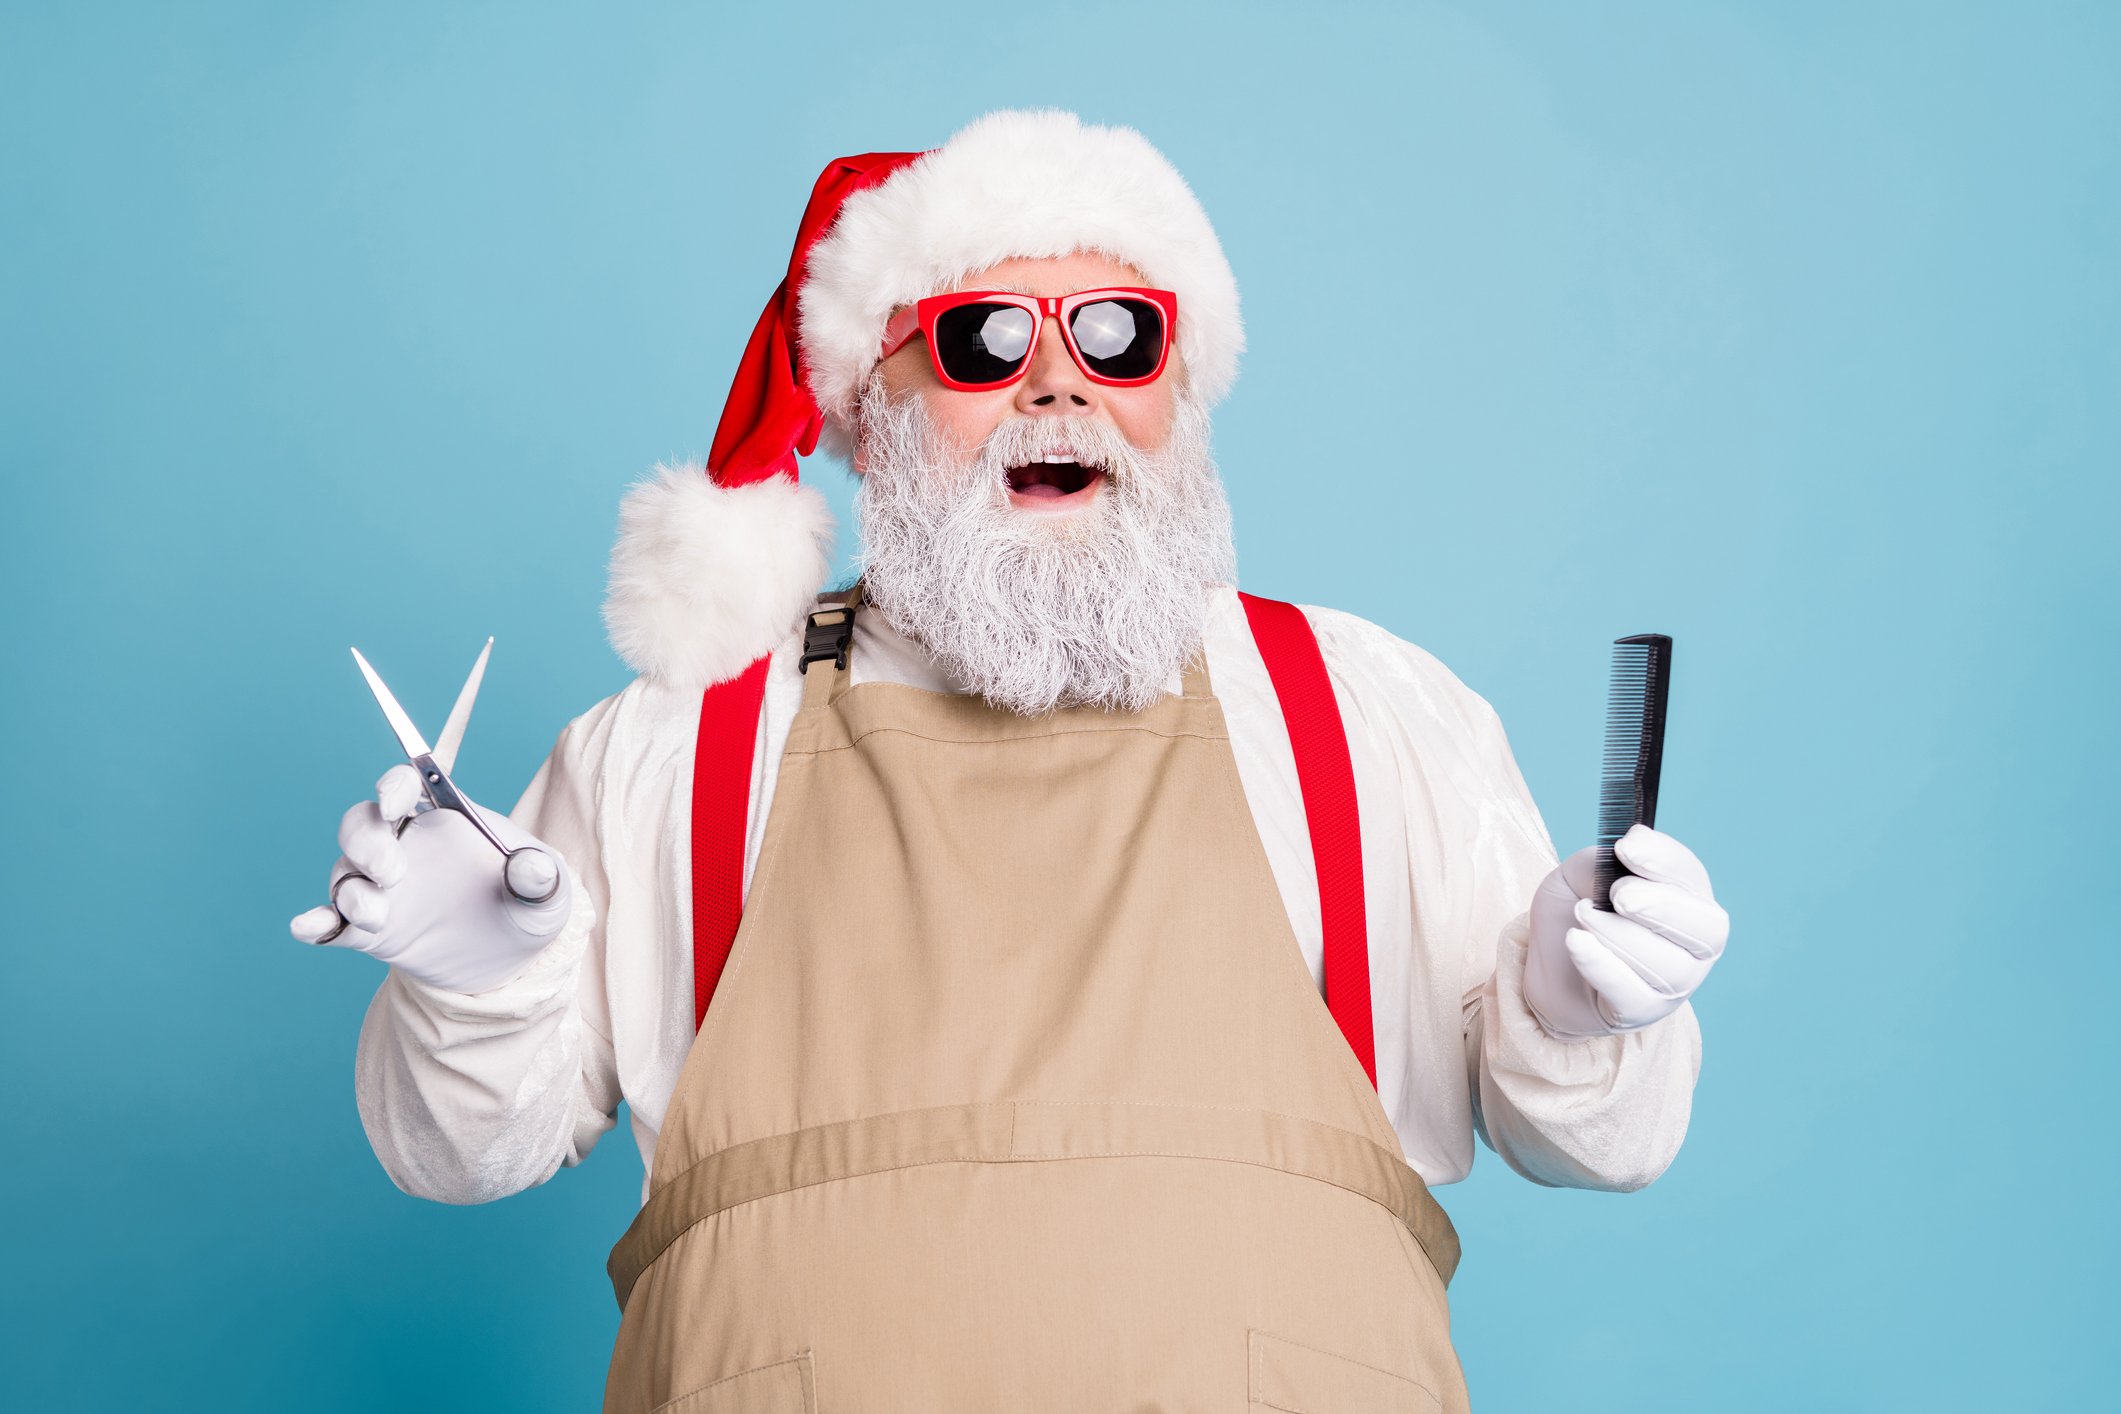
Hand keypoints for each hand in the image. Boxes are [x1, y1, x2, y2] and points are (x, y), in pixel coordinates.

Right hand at [290, 764, 574, 993]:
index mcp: (444, 818)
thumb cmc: (531, 906)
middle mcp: (405, 845)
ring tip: (375, 915)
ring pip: (346, 872)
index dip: (394, 786)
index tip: (395, 802)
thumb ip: (540, 877)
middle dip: (366, 840)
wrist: (513, 960)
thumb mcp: (548, 894)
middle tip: (390, 870)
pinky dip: (316, 922)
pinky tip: (307, 927)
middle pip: (363, 824)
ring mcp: (382, 887)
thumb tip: (529, 867)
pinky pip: (334, 921)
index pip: (406, 784)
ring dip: (351, 889)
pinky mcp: (369, 929)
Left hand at [1521, 824, 1727, 1041]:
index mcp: (1688, 901)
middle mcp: (1693, 945)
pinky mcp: (1640, 1012)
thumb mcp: (1578, 877)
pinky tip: (1576, 942)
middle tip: (1618, 893)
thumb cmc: (1576, 915)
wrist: (1547, 967)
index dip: (1665, 861)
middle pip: (1706, 929)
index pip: (1694, 879)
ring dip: (1618, 934)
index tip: (1627, 846)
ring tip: (1582, 914)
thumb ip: (1600, 862)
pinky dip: (1602, 965)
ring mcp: (1673, 984)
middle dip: (1662, 905)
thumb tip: (1626, 849)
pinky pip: (1632, 994)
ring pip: (1668, 966)